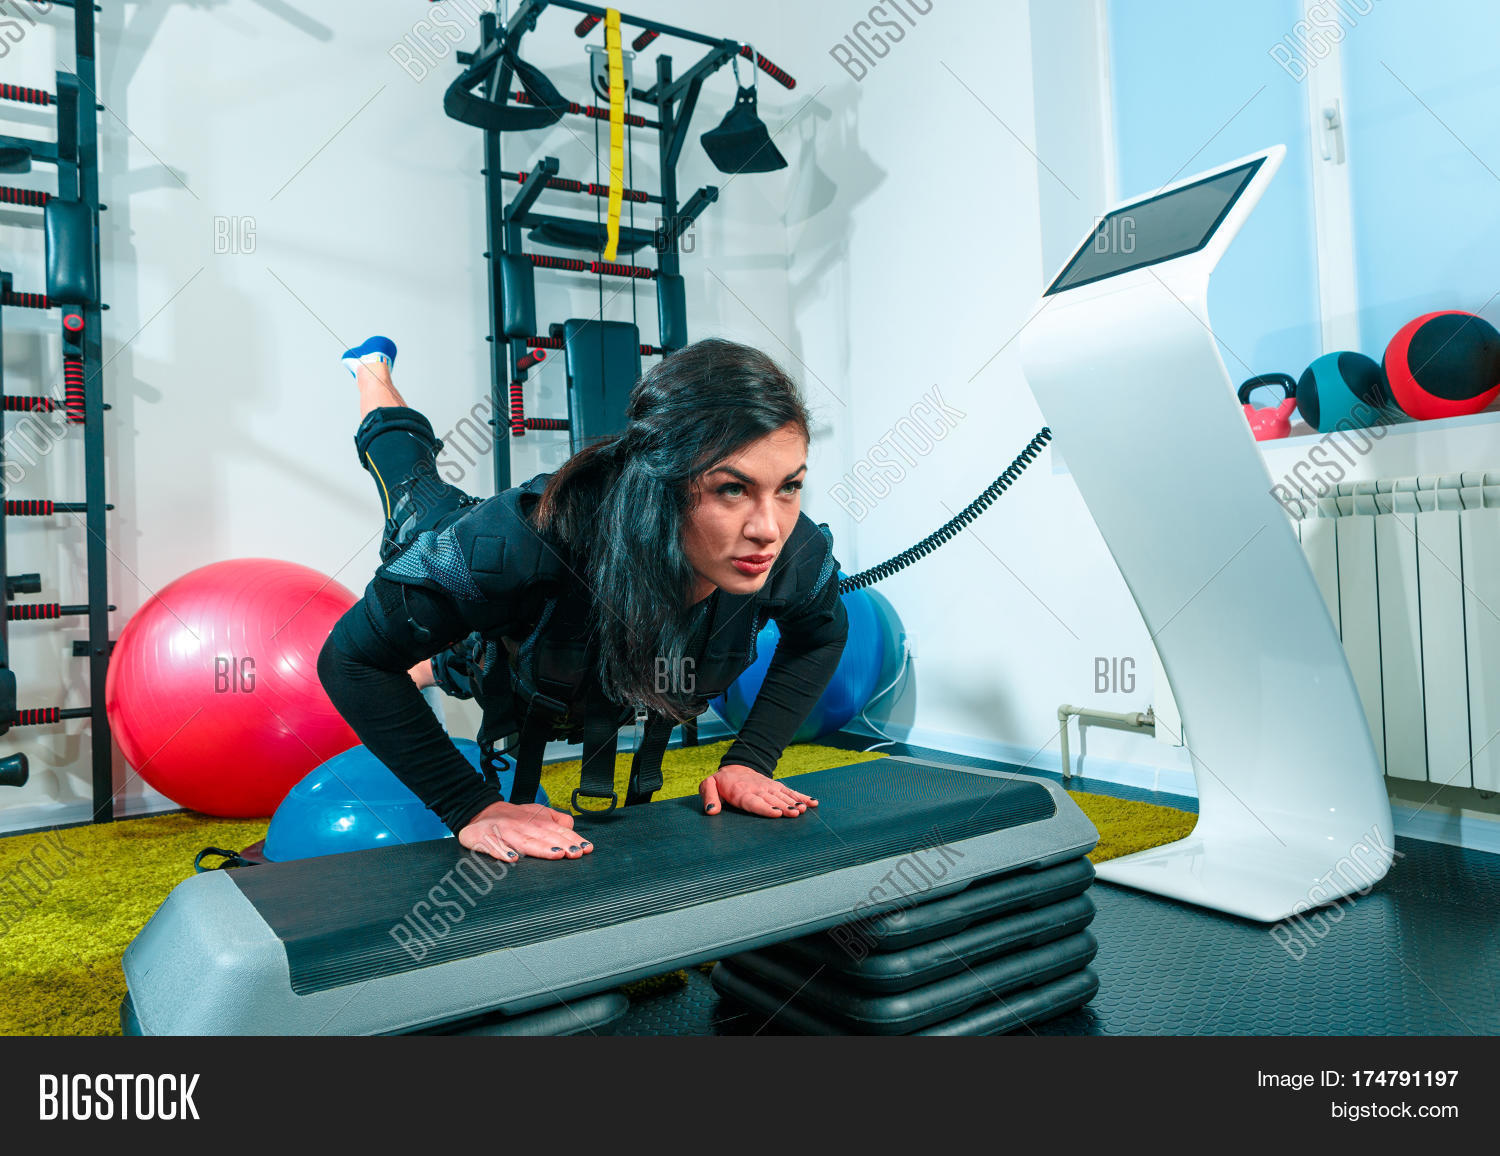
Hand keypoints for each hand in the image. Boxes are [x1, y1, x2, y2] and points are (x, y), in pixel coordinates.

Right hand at [457, 800, 594, 861]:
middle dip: (561, 845)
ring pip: (523, 841)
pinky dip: (502, 852)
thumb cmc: (514, 817)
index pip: (558, 831)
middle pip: (544, 837)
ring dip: (540, 848)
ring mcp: (503, 832)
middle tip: (575, 853)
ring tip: (555, 855)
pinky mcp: (484, 838)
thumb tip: (573, 827)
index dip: (572, 839)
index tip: (585, 848)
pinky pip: (493, 846)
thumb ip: (557, 820)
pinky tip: (512, 858)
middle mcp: (522, 826)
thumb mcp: (538, 814)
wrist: (481, 810)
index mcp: (537, 821)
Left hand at [700, 764, 818, 817]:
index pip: (754, 802)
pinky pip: (790, 791)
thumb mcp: (707, 786)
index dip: (766, 808)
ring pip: (783, 795)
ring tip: (804, 810)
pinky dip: (802, 796)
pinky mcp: (775, 786)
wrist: (734, 768)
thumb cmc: (720, 783)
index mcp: (740, 792)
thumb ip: (708, 798)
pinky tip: (813, 803)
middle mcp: (757, 789)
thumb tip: (711, 811)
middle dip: (784, 807)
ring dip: (795, 802)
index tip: (777, 813)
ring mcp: (768, 787)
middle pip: (772, 800)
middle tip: (796, 813)